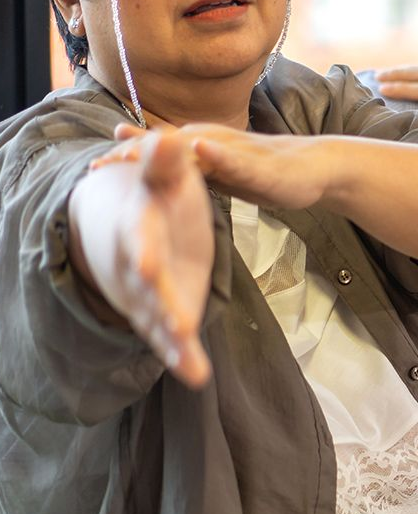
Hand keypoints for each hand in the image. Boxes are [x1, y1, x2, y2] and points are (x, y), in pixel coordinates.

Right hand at [71, 129, 214, 386]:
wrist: (124, 220)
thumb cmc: (154, 195)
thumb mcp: (164, 176)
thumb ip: (166, 163)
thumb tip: (168, 137)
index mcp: (137, 228)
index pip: (139, 240)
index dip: (143, 252)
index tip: (149, 266)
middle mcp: (135, 264)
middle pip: (145, 288)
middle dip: (159, 305)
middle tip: (175, 325)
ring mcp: (144, 293)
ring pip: (156, 318)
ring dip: (170, 338)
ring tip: (187, 356)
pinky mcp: (160, 311)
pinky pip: (171, 337)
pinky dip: (183, 356)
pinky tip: (197, 375)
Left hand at [97, 123, 336, 210]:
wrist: (316, 168)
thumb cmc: (266, 170)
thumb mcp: (217, 170)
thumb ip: (185, 164)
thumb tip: (148, 159)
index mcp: (201, 146)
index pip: (156, 149)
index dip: (124, 156)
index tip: (93, 169)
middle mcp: (214, 141)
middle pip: (165, 145)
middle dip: (131, 153)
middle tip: (99, 166)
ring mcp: (237, 151)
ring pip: (194, 149)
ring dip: (163, 149)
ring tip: (135, 155)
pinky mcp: (260, 164)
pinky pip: (236, 159)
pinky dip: (218, 153)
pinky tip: (201, 149)